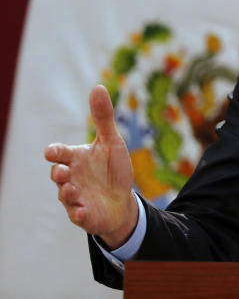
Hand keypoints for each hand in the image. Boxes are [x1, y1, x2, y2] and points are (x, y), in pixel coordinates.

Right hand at [44, 85, 137, 248]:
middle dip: (59, 174)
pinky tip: (83, 211)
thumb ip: (103, 117)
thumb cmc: (113, 169)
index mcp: (76, 159)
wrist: (122, 200)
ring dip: (67, 193)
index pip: (60, 154)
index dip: (55, 152)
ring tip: (72, 190)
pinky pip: (78, 216)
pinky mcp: (84, 215)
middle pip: (58, 175)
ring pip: (65, 196)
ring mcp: (76, 198)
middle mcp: (72, 178)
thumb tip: (98, 87)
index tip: (52, 152)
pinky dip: (79, 214)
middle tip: (64, 171)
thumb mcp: (111, 141)